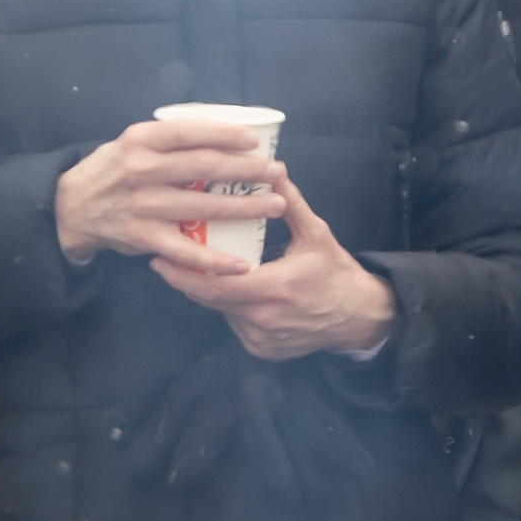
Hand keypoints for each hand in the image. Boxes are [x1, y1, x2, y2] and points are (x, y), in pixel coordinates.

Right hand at [55, 118, 286, 273]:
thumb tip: (225, 131)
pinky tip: (242, 263)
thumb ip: (170, 138)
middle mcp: (143, 171)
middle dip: (248, 171)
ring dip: (246, 207)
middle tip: (278, 173)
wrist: (70, 207)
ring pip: (205, 206)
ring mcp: (144, 206)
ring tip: (276, 206)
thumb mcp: (133, 141)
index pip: (190, 132)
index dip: (225, 134)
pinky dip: (216, 260)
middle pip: (206, 167)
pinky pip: (187, 251)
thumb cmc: (114, 169)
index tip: (255, 141)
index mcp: (142, 140)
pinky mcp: (144, 237)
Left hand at [155, 176, 397, 359]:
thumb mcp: (316, 234)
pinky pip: (236, 326)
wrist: (359, 317)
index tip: (160, 260)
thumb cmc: (337, 273)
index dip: (183, 275)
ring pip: (222, 313)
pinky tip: (239, 292)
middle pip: (210, 300)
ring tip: (204, 270)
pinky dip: (232, 309)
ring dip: (212, 293)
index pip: (215, 286)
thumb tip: (274, 170)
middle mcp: (263, 319)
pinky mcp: (263, 350)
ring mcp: (261, 339)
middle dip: (186, 280)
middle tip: (167, 260)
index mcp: (274, 288)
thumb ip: (290, 204)